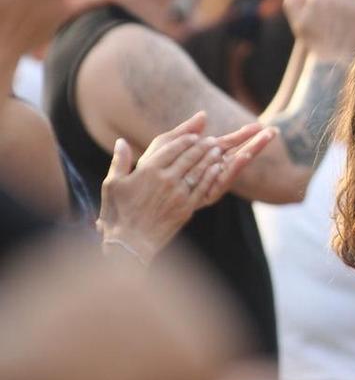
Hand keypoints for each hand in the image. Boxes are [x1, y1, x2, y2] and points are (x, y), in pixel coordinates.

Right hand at [95, 112, 274, 262]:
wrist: (130, 244)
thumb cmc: (118, 214)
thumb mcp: (112, 185)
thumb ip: (120, 161)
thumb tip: (121, 141)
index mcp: (148, 171)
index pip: (171, 149)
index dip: (184, 140)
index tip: (193, 135)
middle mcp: (166, 179)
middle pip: (189, 157)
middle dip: (202, 146)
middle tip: (211, 139)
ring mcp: (178, 193)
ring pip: (199, 170)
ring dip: (210, 157)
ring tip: (218, 149)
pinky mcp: (187, 207)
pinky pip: (203, 187)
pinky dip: (211, 175)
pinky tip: (217, 168)